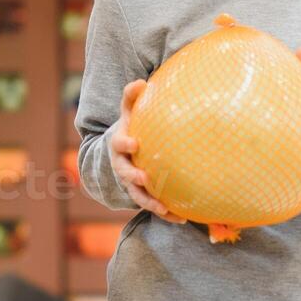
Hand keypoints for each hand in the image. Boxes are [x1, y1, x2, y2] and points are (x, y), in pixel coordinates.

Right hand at [109, 80, 185, 222]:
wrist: (126, 151)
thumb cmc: (133, 127)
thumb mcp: (130, 111)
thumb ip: (132, 97)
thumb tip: (140, 81)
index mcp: (119, 145)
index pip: (118, 144)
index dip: (124, 144)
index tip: (135, 144)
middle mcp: (123, 165)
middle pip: (124, 174)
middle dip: (133, 178)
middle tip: (146, 178)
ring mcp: (132, 183)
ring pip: (138, 196)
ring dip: (149, 203)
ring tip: (164, 209)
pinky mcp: (144, 195)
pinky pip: (154, 206)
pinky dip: (166, 214)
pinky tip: (182, 218)